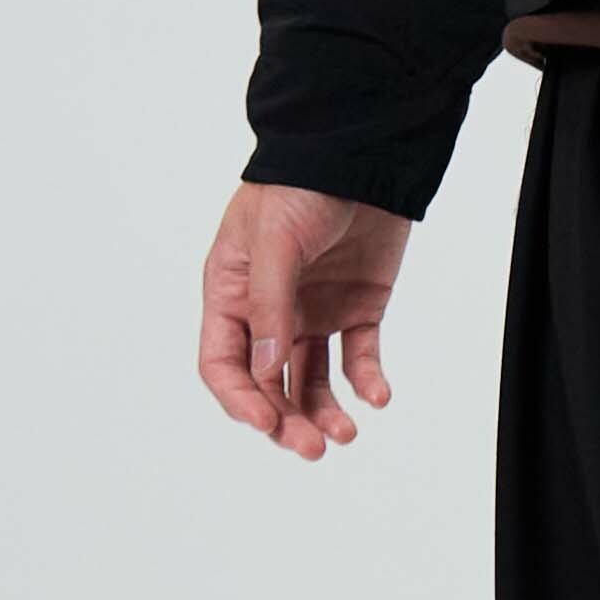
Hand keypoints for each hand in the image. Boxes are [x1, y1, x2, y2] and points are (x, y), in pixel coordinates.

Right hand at [199, 180, 413, 457]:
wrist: (360, 151)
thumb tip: (264, 370)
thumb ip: (269, 306)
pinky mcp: (357, 307)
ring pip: (311, 379)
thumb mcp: (274, 239)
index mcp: (231, 293)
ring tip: (345, 433)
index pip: (223, 364)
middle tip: (312, 447)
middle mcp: (268, 311)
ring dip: (323, 411)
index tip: (267, 424)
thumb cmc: (300, 184)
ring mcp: (313, 311)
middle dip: (286, 419)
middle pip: (268, 383)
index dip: (240, 400)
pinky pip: (358, 356)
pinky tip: (376, 396)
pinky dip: (366, 380)